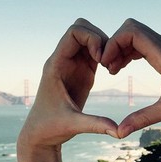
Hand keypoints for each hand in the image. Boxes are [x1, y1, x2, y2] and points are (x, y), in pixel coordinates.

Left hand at [18, 19, 118, 155]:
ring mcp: (73, 64)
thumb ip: (96, 125)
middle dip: (100, 38)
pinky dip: (106, 54)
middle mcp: (63, 59)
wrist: (41, 134)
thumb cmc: (51, 128)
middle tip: (109, 60)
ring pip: (89, 37)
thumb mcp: (73, 125)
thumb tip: (119, 132)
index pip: (73, 32)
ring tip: (112, 66)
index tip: (101, 59)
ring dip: (104, 46)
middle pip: (82, 28)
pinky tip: (112, 70)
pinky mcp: (82, 72)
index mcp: (56, 64)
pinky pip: (95, 51)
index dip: (92, 39)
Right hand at [101, 19, 160, 137]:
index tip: (106, 64)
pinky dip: (131, 50)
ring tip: (113, 69)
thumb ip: (141, 119)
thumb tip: (118, 132)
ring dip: (122, 47)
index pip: (132, 32)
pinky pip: (145, 43)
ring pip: (138, 34)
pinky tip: (124, 66)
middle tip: (108, 66)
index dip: (113, 43)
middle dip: (115, 43)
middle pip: (132, 28)